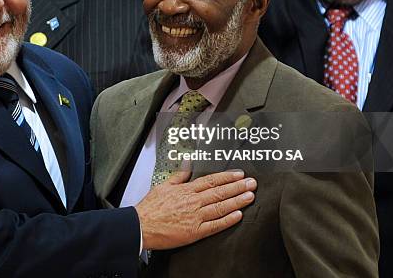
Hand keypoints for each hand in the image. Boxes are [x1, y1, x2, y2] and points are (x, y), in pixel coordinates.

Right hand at [135, 169, 255, 249]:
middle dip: (238, 187)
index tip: (239, 174)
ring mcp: (195, 217)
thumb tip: (188, 161)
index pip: (211, 180)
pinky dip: (227, 220)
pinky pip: (215, 225)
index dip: (227, 177)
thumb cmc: (150, 208)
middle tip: (252, 183)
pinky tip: (238, 215)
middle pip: (220, 192)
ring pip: (221, 207)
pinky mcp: (195, 232)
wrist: (141, 226)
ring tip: (250, 196)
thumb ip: (179, 174)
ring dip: (237, 201)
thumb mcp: (163, 185)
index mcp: (186, 190)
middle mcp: (193, 201)